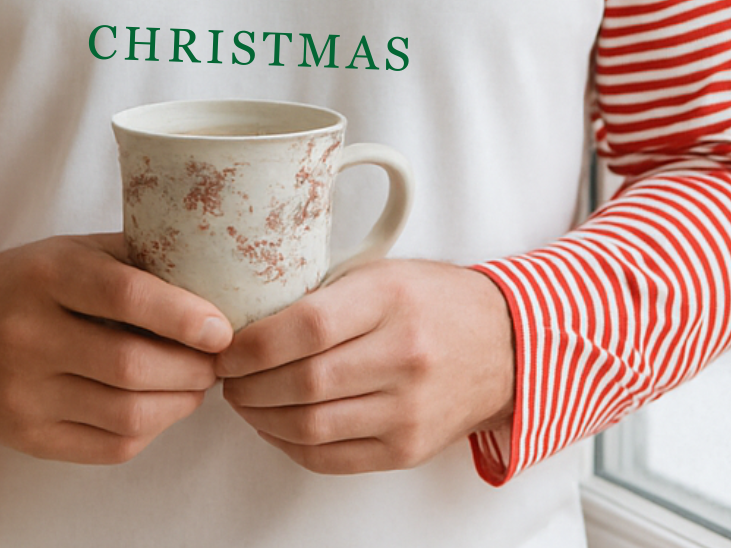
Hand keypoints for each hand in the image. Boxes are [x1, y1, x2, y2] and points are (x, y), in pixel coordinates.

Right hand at [0, 233, 232, 463]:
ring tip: (197, 382)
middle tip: (218, 359)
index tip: (221, 327)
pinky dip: (150, 430)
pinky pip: (108, 447)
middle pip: (130, 365)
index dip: (182, 314)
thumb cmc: (25, 282)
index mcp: (46, 276)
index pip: (125, 296)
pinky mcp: (26, 437)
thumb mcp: (71, 250)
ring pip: (125, 415)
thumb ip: (133, 259)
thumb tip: (211, 278)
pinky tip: (162, 407)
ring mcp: (23, 394)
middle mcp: (28, 336)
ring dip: (180, 403)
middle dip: (192, 368)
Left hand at [215, 260, 513, 473]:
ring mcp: (407, 409)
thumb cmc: (433, 300)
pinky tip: (274, 425)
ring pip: (310, 427)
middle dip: (247, 384)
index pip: (306, 327)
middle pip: (303, 383)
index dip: (252, 344)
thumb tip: (249, 318)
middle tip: (226, 375)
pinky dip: (290, 444)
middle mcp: (402, 356)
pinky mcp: (407, 449)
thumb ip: (323, 293)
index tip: (226, 345)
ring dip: (261, 417)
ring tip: (243, 399)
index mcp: (390, 300)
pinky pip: (331, 458)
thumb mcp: (382, 273)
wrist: (504, 345)